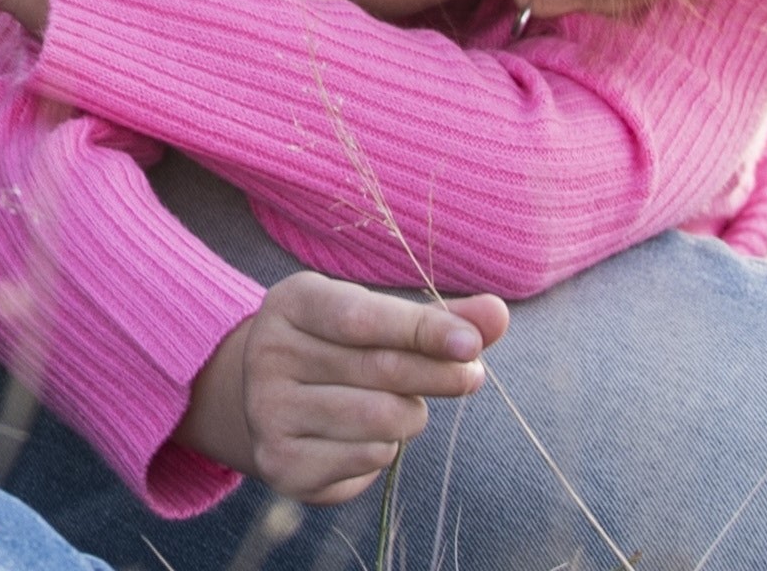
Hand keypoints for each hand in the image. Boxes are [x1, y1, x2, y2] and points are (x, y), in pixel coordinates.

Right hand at [176, 270, 508, 504]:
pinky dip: (387, 448)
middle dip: (439, 374)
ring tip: (404, 406)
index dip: (422, 330)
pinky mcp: (281, 463)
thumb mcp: (378, 320)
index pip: (363, 318)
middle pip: (380, 369)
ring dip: (411, 415)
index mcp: (292, 303)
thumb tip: (497, 314)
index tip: (472, 344)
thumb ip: (436, 318)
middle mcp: (269, 353)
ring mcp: (268, 410)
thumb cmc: (340, 350)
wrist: (273, 403)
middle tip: (472, 377)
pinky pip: (367, 457)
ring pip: (380, 418)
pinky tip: (373, 435)